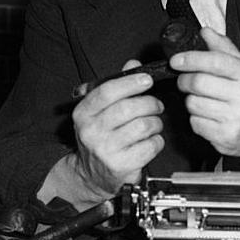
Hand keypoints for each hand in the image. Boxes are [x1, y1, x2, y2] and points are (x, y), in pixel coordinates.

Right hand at [71, 60, 164, 195]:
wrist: (93, 175)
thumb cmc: (101, 137)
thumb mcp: (101, 110)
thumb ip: (117, 86)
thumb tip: (132, 65)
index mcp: (83, 113)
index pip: (107, 91)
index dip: (130, 83)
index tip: (147, 79)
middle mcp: (91, 131)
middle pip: (129, 108)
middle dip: (150, 103)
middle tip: (156, 106)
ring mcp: (105, 150)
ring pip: (143, 126)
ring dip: (155, 123)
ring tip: (153, 124)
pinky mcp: (121, 165)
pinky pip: (151, 145)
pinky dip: (157, 141)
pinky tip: (150, 141)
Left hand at [170, 28, 239, 156]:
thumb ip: (224, 49)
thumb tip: (205, 33)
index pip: (215, 62)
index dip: (191, 59)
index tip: (176, 61)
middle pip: (199, 83)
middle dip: (185, 80)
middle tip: (186, 80)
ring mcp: (236, 119)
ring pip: (194, 104)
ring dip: (192, 100)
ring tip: (203, 100)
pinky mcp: (226, 138)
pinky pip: (196, 123)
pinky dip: (197, 118)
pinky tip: (209, 116)